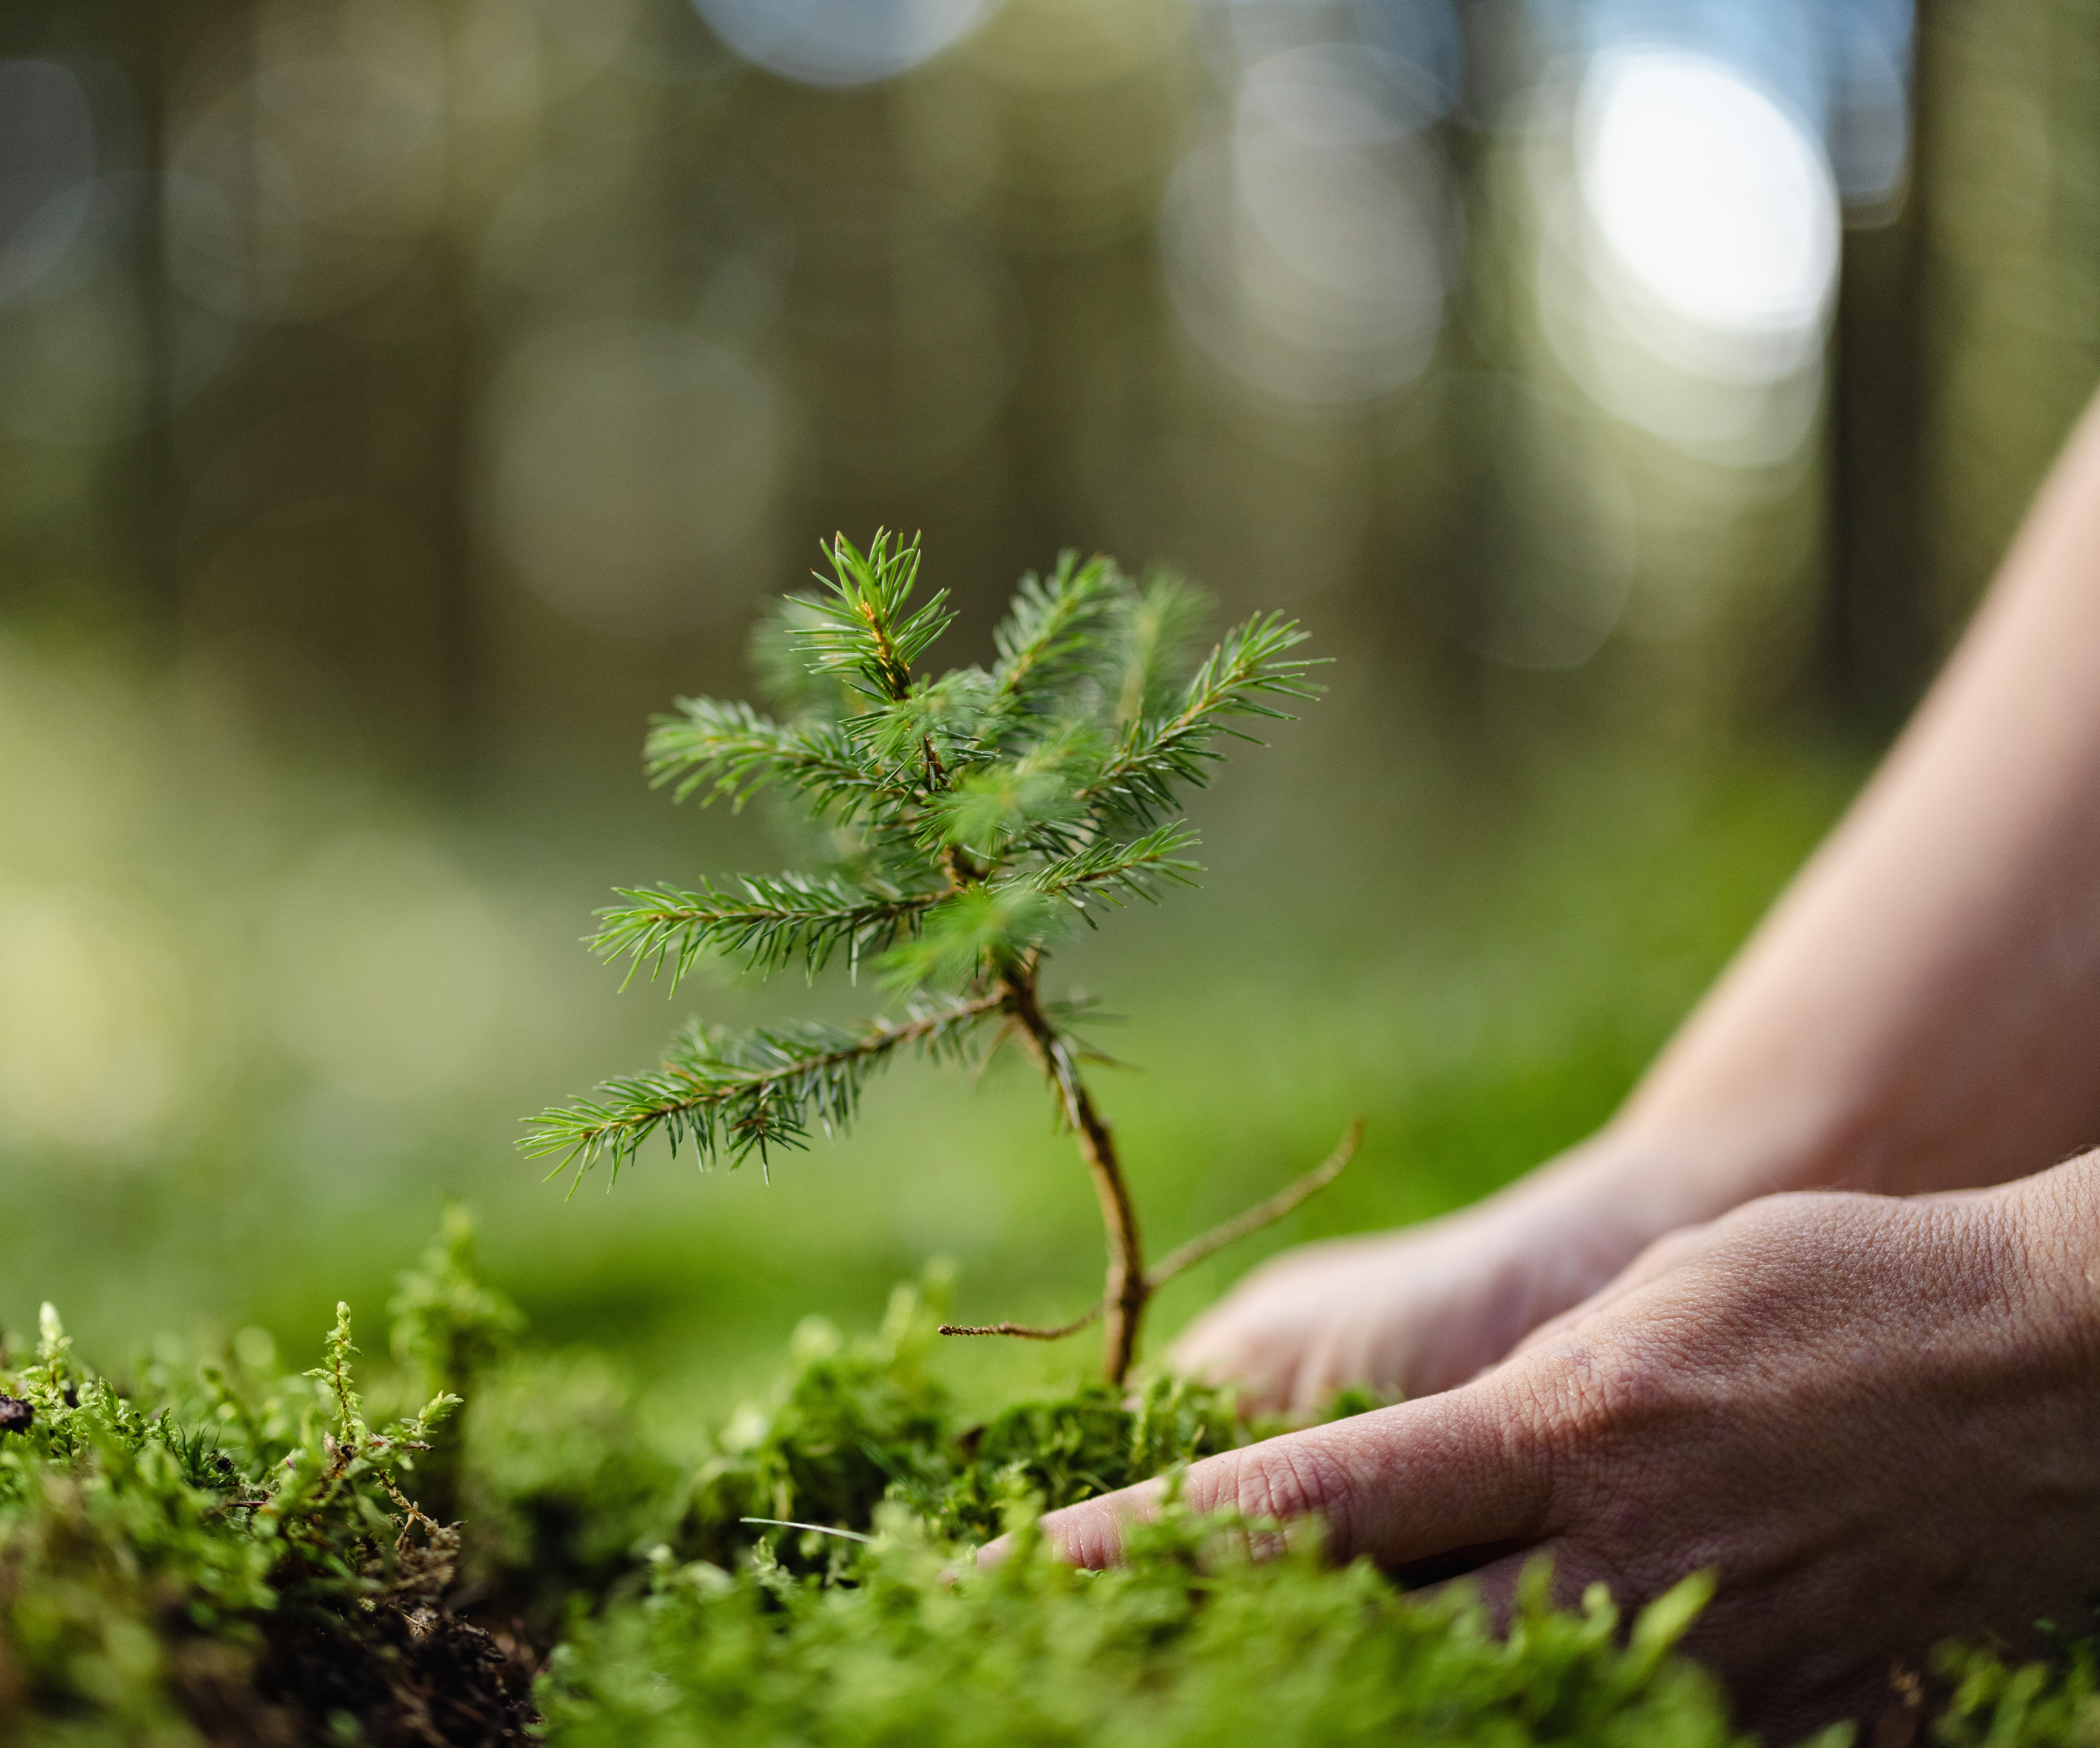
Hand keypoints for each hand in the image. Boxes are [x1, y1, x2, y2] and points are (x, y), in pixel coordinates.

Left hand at [1018, 1161, 2099, 1736]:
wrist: (2057, 1365)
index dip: (1162, 1549)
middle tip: (1104, 1680)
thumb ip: (1507, 1421)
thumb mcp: (1639, 1323)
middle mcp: (1616, 1562)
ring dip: (1375, 1718)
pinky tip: (1495, 1720)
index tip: (1043, 1570)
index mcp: (1562, 1436)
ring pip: (1494, 1726)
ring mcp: (1713, 1662)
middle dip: (1241, 1671)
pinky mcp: (1803, 1727)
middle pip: (1379, 1652)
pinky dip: (1559, 1735)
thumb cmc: (1834, 1296)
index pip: (1314, 1508)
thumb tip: (1392, 1493)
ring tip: (1258, 1704)